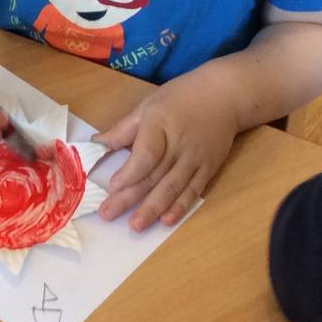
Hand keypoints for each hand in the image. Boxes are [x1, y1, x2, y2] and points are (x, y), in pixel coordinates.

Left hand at [95, 79, 238, 231]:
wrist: (225, 95)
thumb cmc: (181, 97)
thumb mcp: (149, 106)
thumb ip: (124, 128)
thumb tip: (97, 143)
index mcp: (160, 125)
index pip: (146, 153)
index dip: (130, 172)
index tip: (113, 186)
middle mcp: (179, 145)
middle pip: (154, 175)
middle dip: (130, 198)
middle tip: (109, 215)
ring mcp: (195, 159)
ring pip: (172, 188)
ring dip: (153, 208)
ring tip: (135, 225)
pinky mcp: (208, 168)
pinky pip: (193, 191)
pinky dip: (180, 206)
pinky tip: (166, 220)